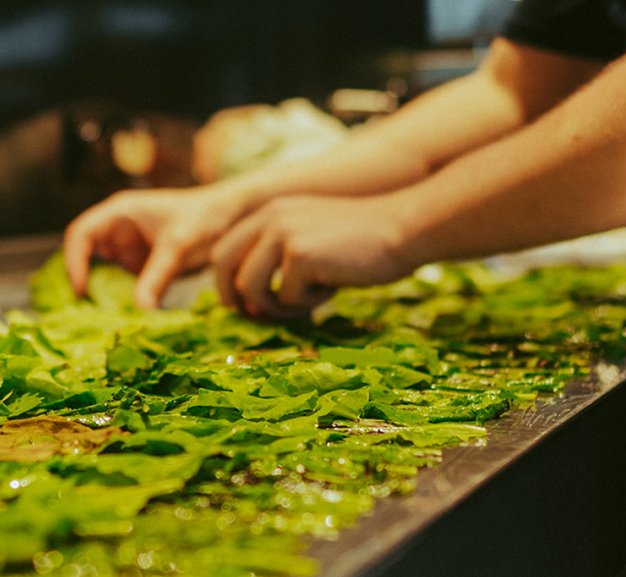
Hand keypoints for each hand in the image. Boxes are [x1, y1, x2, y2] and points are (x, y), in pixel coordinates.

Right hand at [64, 186, 242, 307]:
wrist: (231, 217)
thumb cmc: (204, 218)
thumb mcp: (179, 246)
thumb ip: (157, 276)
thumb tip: (140, 311)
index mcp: (120, 212)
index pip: (81, 234)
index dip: (74, 261)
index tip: (81, 290)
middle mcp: (118, 229)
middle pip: (85, 255)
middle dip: (82, 281)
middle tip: (84, 313)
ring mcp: (128, 248)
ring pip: (102, 273)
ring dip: (100, 294)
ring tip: (100, 321)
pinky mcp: (141, 265)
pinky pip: (123, 284)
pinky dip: (120, 300)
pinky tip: (123, 319)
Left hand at [211, 194, 415, 317]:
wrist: (402, 228)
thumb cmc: (361, 241)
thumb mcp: (310, 238)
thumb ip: (277, 259)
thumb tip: (249, 304)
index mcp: (269, 210)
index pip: (223, 248)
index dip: (226, 282)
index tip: (243, 304)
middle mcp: (269, 217)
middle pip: (223, 266)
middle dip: (235, 299)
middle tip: (256, 316)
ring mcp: (282, 233)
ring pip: (250, 287)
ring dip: (275, 306)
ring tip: (306, 304)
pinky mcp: (299, 254)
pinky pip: (287, 296)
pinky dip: (308, 304)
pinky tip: (333, 289)